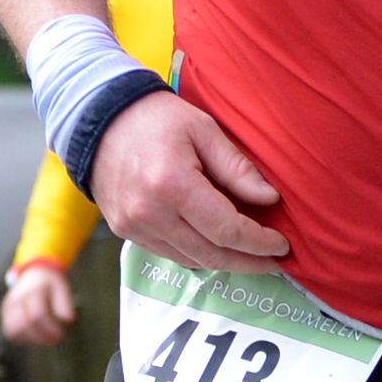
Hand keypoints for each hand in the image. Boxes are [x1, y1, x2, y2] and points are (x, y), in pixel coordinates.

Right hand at [0, 262, 75, 345]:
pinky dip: (25, 339)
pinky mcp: (6, 318)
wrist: (33, 275)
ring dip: (32, 339)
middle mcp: (15, 299)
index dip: (51, 327)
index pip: (37, 314)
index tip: (62, 333)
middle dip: (42, 336)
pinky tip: (38, 336)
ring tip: (47, 339)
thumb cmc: (49, 284)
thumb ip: (64, 302)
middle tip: (56, 339)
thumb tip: (68, 319)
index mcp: (30, 290)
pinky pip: (12, 334)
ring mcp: (7, 309)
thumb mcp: (61, 287)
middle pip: (24, 324)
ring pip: (14, 332)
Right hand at [88, 90, 289, 272]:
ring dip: (224, 263)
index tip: (282, 245)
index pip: (226, 229)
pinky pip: (169, 253)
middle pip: (210, 255)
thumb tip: (270, 199)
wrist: (99, 119)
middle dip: (248, 262)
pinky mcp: (124, 231)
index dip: (258, 242)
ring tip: (252, 257)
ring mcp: (133, 226)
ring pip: (190, 260)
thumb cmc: (158, 119)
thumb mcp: (204, 130)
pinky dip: (197, 254)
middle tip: (274, 262)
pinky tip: (217, 246)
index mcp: (172, 184)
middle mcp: (149, 213)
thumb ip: (237, 168)